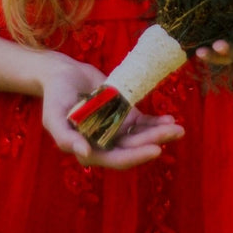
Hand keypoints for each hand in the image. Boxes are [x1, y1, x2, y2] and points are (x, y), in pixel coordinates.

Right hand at [39, 52, 183, 169]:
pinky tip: (170, 118)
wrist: (62, 74)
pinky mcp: (123, 114)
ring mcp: (116, 129)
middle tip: (176, 133)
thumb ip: (66, 137)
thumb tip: (85, 155)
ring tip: (178, 128)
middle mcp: (105, 143)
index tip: (156, 149)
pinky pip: (142, 122)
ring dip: (160, 133)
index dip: (136, 156)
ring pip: (141, 135)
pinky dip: (156, 122)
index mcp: (89, 149)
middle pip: (134, 147)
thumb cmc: (54, 96)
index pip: (116, 159)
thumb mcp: (53, 117)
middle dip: (155, 141)